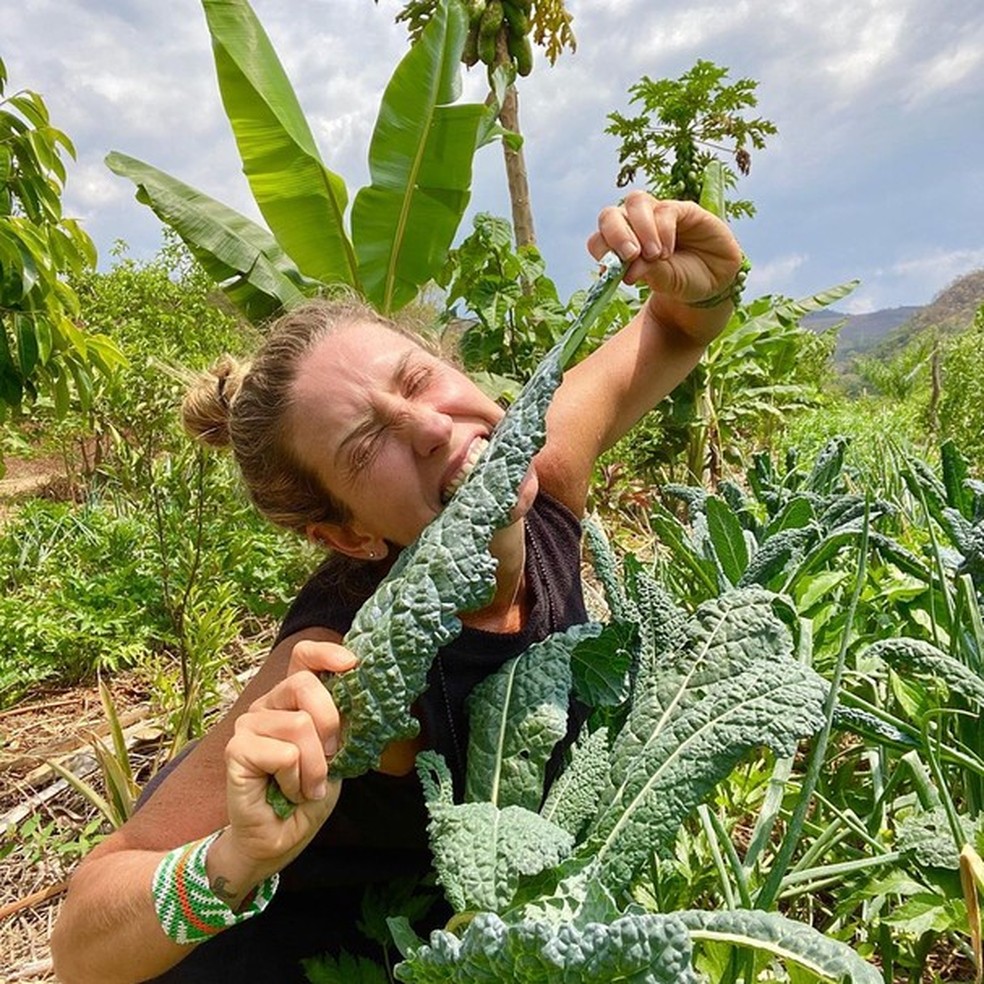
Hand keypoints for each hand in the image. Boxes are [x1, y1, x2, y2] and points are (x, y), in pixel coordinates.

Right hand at [222, 639, 356, 870]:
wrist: (280, 839)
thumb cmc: (307, 795)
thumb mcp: (337, 753)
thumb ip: (342, 723)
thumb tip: (365, 694)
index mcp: (292, 700)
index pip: (303, 657)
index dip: (326, 653)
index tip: (352, 664)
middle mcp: (267, 705)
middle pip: (303, 684)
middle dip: (329, 723)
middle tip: (330, 757)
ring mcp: (248, 725)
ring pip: (298, 725)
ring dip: (314, 766)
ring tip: (306, 786)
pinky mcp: (236, 750)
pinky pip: (284, 753)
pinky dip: (296, 779)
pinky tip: (289, 793)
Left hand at [587, 191, 741, 305]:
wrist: (712, 280)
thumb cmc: (680, 279)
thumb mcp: (661, 281)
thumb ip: (645, 273)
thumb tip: (628, 271)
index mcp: (622, 244)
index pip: (599, 239)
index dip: (602, 252)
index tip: (613, 274)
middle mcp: (635, 224)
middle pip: (610, 215)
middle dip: (616, 234)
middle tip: (630, 256)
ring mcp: (658, 213)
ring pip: (636, 202)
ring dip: (641, 229)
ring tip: (654, 256)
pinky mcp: (683, 209)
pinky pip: (666, 209)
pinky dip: (663, 230)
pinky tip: (668, 252)